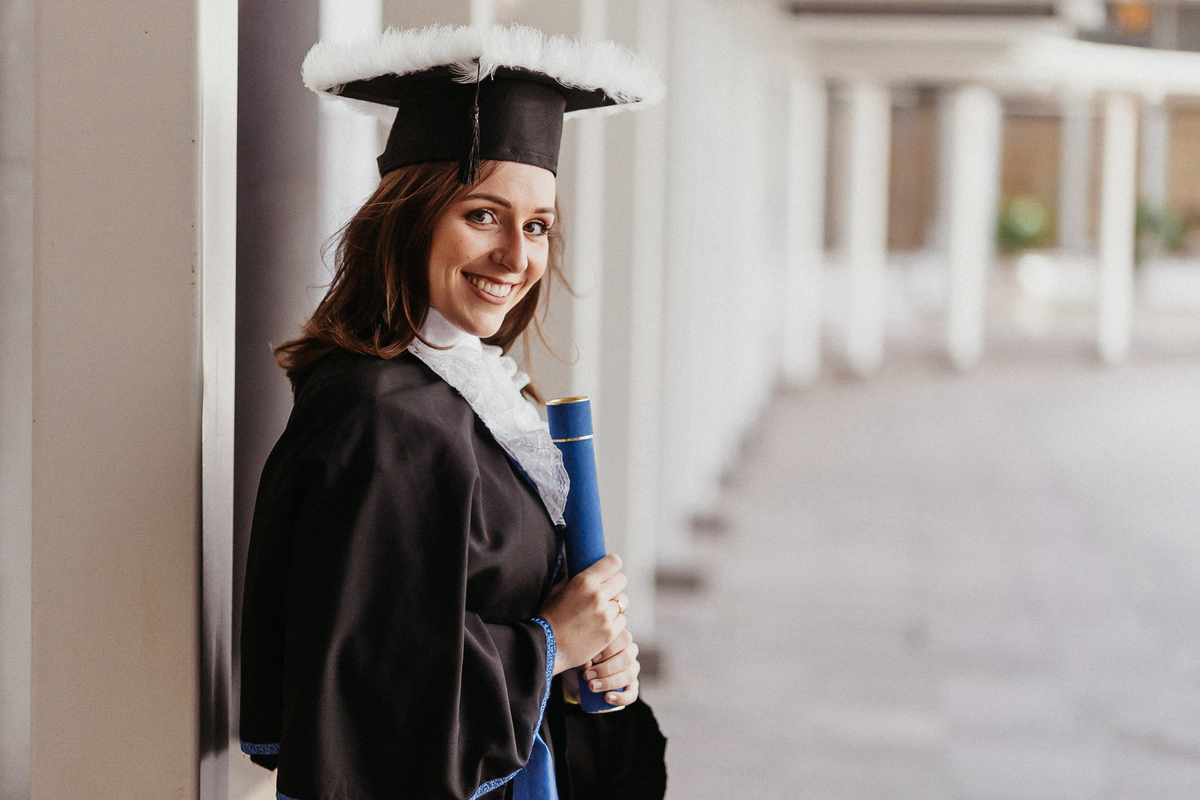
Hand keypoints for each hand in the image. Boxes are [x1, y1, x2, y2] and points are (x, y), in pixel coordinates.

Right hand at [539, 553, 627, 673]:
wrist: (547, 647)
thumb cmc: (549, 617)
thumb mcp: (557, 590)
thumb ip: (574, 577)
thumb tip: (586, 568)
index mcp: (584, 581)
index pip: (613, 562)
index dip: (612, 565)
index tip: (609, 570)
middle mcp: (597, 595)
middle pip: (621, 580)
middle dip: (614, 584)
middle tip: (605, 591)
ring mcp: (605, 615)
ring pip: (622, 601)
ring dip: (614, 604)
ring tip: (601, 611)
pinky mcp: (610, 632)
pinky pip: (622, 620)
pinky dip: (614, 621)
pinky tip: (602, 625)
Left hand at [582, 628, 640, 706]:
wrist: (574, 678)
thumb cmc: (578, 660)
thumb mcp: (576, 656)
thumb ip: (582, 656)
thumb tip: (587, 664)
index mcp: (619, 638)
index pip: (624, 638)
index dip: (609, 649)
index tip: (592, 659)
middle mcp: (629, 651)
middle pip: (627, 657)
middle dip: (606, 668)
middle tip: (587, 675)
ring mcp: (632, 669)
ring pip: (629, 675)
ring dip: (609, 682)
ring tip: (591, 686)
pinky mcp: (631, 686)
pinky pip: (632, 694)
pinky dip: (620, 698)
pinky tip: (607, 698)